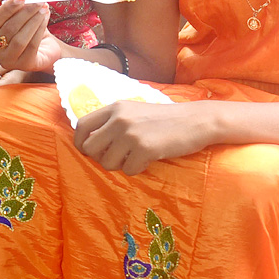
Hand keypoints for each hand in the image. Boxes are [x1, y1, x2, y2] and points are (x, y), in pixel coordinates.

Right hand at [0, 0, 62, 72]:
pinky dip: (40, 29)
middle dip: (25, 12)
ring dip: (34, 20)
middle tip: (39, 0)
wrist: (42, 50)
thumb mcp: (18, 16)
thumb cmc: (26, 31)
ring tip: (44, 8)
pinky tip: (45, 18)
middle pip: (8, 29)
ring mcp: (8, 60)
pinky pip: (32, 45)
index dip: (7, 8)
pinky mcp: (24, 65)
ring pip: (20, 38)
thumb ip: (13, 5)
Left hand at [75, 99, 211, 174]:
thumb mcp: (134, 111)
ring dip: (120, 166)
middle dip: (100, 158)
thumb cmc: (165, 119)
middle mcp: (119, 119)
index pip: (81, 126)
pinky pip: (129, 170)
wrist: (197, 120)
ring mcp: (131, 133)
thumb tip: (90, 141)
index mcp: (114, 108)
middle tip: (116, 159)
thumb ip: (113, 121)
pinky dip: (137, 170)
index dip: (81, 142)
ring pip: (107, 163)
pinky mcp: (145, 148)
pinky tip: (149, 160)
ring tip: (135, 157)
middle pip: (90, 148)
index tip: (88, 151)